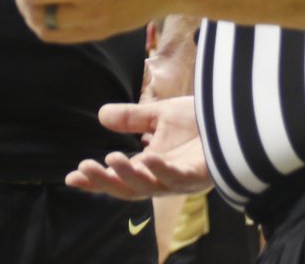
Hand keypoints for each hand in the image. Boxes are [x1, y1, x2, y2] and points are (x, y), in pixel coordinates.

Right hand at [66, 96, 209, 197]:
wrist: (233, 116)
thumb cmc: (200, 121)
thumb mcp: (159, 116)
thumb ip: (133, 118)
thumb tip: (101, 116)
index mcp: (152, 166)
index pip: (119, 177)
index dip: (96, 179)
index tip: (71, 177)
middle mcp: (163, 178)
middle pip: (129, 188)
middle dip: (105, 181)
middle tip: (83, 169)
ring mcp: (181, 178)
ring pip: (150, 186)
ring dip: (130, 175)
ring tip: (110, 159)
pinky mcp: (200, 174)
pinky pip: (178, 177)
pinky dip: (162, 169)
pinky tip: (148, 158)